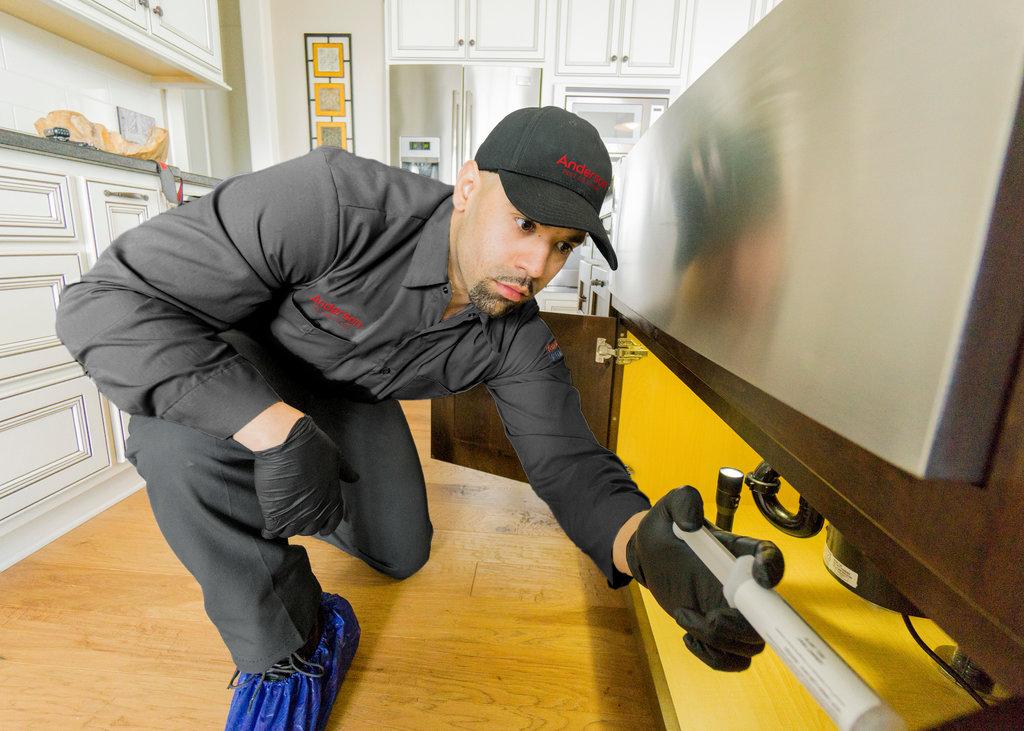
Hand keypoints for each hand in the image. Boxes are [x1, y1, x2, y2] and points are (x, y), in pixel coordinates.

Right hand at [251, 415, 359, 538]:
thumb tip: (355, 478)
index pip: (332, 522)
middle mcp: (316, 510)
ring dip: (286, 528)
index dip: (326, 526)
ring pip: (290, 531)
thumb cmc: (313, 446)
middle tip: (295, 517)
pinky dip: (269, 531)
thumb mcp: (335, 457)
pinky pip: (272, 531)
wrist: (287, 442)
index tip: (321, 529)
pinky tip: (267, 528)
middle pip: (310, 529)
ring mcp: (296, 514)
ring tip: (280, 521)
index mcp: (332, 498)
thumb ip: (345, 471)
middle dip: (304, 525)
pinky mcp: (275, 513)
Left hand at [626, 485, 783, 670]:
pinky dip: (714, 657)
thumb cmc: (663, 530)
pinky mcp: (718, 632)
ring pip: (752, 644)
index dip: (773, 569)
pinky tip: (689, 637)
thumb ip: (683, 501)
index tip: (760, 578)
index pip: (771, 558)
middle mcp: (743, 585)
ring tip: (686, 619)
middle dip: (742, 625)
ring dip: (721, 641)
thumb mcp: (667, 507)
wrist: (646, 557)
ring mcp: (733, 611)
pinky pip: (732, 660)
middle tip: (709, 616)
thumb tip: (692, 521)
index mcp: (738, 552)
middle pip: (769, 617)